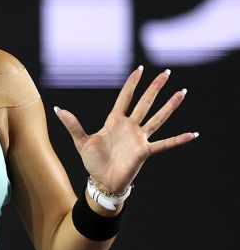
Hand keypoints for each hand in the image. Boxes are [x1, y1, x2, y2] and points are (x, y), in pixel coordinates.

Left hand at [53, 65, 196, 192]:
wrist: (102, 181)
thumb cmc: (92, 162)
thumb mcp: (81, 141)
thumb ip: (72, 125)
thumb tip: (58, 109)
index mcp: (114, 121)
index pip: (125, 98)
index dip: (132, 83)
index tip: (140, 69)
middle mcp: (130, 127)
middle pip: (145, 103)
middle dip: (155, 88)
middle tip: (167, 73)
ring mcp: (139, 138)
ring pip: (158, 118)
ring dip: (170, 106)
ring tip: (182, 92)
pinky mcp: (145, 151)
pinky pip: (165, 144)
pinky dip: (178, 140)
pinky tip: (192, 134)